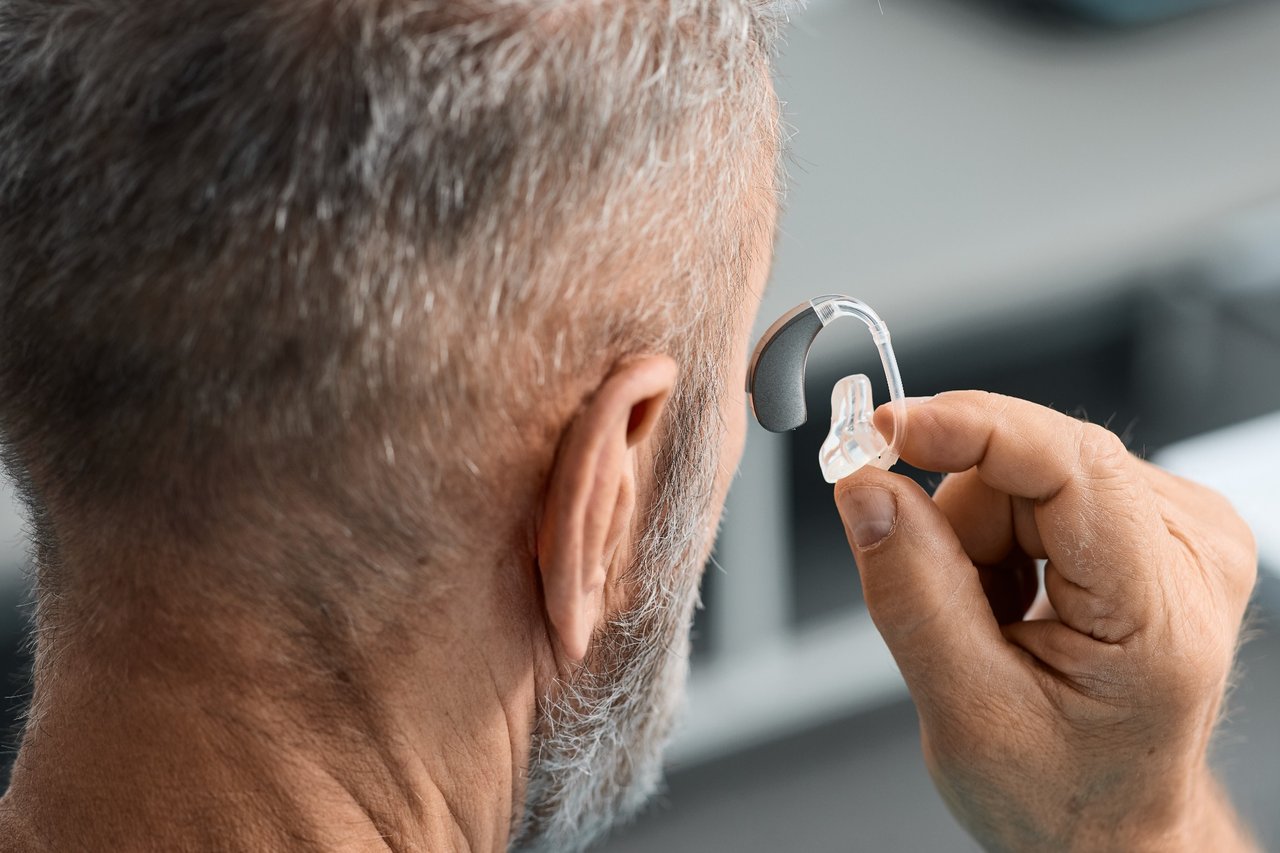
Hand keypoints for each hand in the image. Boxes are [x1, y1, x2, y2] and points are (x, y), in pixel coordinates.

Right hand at [835, 391, 1258, 851]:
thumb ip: (912, 596)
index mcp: (1159, 610)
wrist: (1113, 821)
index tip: (882, 432)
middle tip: (944, 601)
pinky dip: (997, 536)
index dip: (968, 428)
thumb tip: (867, 492)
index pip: (1071, 465)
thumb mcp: (966, 714)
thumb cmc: (1063, 793)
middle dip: (958, 521)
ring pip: (1024, 471)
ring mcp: (1179, 529)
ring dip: (975, 535)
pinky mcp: (1150, 521)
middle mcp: (1191, 548)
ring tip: (988, 620)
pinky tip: (1010, 600)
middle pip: (1032, 465)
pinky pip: (1038, 485)